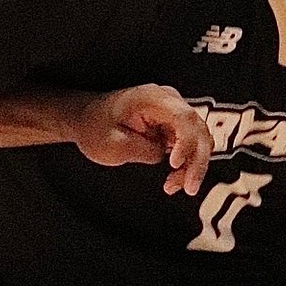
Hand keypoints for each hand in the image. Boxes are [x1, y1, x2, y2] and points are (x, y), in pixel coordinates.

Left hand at [70, 85, 211, 194]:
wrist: (86, 119)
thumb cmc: (95, 127)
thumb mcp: (113, 144)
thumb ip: (145, 151)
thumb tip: (166, 156)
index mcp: (153, 98)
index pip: (183, 118)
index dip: (187, 142)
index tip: (175, 163)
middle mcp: (169, 101)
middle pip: (198, 130)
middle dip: (197, 162)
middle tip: (188, 187)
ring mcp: (173, 113)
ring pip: (199, 141)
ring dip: (193, 166)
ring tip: (173, 186)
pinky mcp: (173, 126)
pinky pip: (190, 146)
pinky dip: (187, 165)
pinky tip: (174, 180)